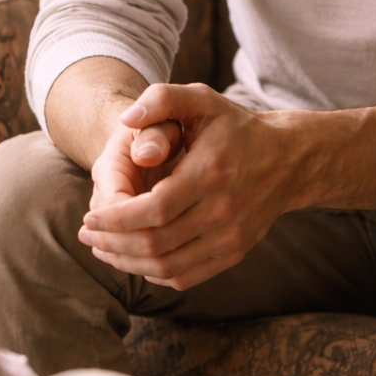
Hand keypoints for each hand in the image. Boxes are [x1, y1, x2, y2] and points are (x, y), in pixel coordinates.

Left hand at [79, 83, 303, 290]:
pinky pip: (186, 276)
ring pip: (168, 266)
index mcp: (209, 173)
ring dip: (127, 263)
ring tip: (102, 249)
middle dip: (112, 242)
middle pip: (156, 243)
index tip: (89, 217)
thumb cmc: (235, 126)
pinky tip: (134, 261)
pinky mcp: (234, 252)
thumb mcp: (202, 99)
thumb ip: (162, 99)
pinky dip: (154, 274)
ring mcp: (231, 236)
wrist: (289, 158)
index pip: (153, 210)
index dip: (115, 220)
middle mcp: (223, 210)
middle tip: (86, 234)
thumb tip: (126, 119)